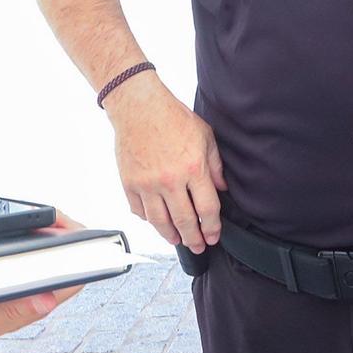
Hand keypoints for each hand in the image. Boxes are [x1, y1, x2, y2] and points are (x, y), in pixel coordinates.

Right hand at [107, 74, 225, 252]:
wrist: (139, 107)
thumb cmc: (172, 118)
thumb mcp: (205, 136)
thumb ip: (215, 165)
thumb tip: (222, 189)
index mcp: (193, 169)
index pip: (207, 210)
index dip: (213, 228)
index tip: (214, 235)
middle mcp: (170, 181)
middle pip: (185, 222)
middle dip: (194, 239)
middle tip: (198, 245)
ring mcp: (147, 185)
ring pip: (160, 223)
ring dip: (171, 236)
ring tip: (178, 240)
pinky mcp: (130, 184)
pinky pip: (140, 211)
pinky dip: (149, 220)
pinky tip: (157, 222)